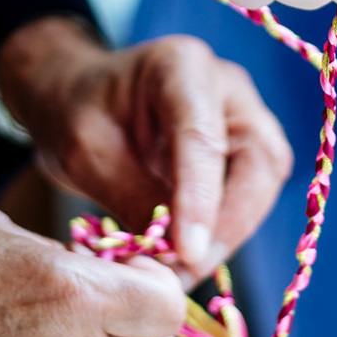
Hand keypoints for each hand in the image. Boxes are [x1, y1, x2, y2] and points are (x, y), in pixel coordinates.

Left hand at [0, 16, 291, 282]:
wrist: (74, 95)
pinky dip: (223, 229)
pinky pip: (250, 193)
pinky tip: (189, 255)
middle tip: (185, 270)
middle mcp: (226, 85)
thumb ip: (131, 196)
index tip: (187, 255)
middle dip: (228, 224)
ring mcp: (240, 114)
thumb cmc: (73, 110)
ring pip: (263, 180)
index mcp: (181, 65)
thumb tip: (177, 258)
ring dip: (229, 232)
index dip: (201, 200)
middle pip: (259, 158)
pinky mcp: (241, 146)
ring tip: (182, 270)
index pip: (203, 138)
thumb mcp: (84, 153)